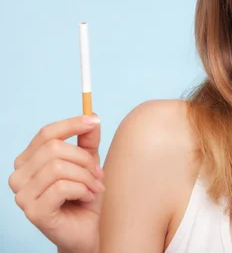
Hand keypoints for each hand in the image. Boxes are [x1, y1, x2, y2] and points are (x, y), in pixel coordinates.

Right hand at [8, 114, 103, 252]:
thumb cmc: (85, 196)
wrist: (88, 230)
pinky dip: (82, 190)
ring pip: (58, 168)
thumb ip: (88, 140)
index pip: (46, 133)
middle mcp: (19, 176)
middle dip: (84, 159)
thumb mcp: (89, 163)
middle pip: (54, 149)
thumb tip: (93, 116)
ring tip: (94, 188)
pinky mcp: (33, 212)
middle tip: (98, 173)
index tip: (95, 120)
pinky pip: (61, 187)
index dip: (72, 124)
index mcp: (29, 160)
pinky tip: (86, 198)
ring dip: (85, 177)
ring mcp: (22, 195)